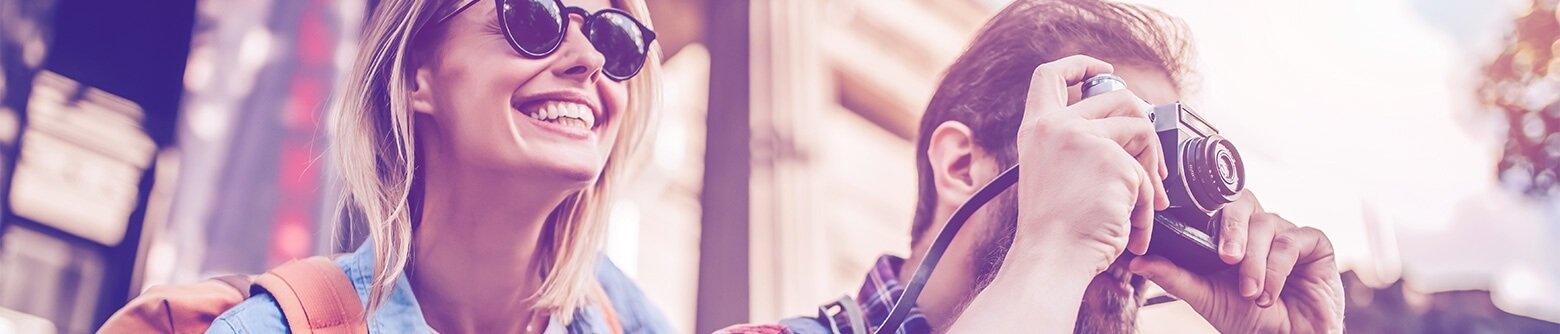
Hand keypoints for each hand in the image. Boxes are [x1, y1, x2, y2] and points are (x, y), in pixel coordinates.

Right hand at [947, 55, 1170, 332]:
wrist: (1052, 259)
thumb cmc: (1054, 231)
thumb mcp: (1053, 173)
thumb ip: (1077, 145)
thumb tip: (1129, 129)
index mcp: (1037, 129)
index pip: (1051, 75)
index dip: (1080, 64)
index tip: (1103, 69)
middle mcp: (1057, 126)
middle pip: (1119, 97)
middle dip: (1144, 130)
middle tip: (1151, 166)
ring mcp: (1086, 139)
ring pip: (1142, 131)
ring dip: (1150, 172)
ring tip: (1143, 207)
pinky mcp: (1114, 160)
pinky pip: (1148, 176)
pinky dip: (1146, 207)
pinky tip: (1133, 229)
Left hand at [1129, 191, 1345, 332]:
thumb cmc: (1248, 318)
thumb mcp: (1205, 297)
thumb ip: (1173, 277)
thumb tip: (1137, 262)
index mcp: (1232, 233)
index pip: (1217, 205)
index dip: (1205, 209)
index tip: (1188, 225)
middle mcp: (1259, 227)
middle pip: (1242, 204)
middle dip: (1232, 230)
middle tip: (1226, 259)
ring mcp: (1287, 232)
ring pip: (1267, 226)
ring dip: (1256, 262)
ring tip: (1251, 293)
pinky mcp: (1314, 243)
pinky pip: (1294, 240)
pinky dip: (1279, 268)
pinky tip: (1269, 292)